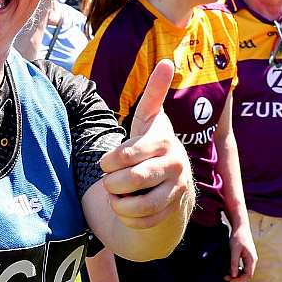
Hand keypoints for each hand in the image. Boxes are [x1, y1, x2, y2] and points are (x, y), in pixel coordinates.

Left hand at [99, 59, 192, 228]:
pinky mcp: (172, 211)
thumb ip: (154, 92)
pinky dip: (127, 217)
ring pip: (137, 204)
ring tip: (117, 194)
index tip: (105, 163)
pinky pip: (142, 220)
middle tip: (109, 179)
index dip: (109, 162)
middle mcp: (175, 164)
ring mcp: (176, 190)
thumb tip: (166, 60)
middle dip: (111, 182)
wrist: (172, 179)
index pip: (127, 155)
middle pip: (129, 181)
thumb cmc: (151, 144)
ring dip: (118, 201)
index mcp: (163, 140)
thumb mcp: (149, 119)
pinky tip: (127, 206)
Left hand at [225, 225, 256, 281]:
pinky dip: (238, 268)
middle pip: (247, 274)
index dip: (239, 279)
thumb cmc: (238, 237)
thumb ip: (234, 262)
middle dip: (237, 277)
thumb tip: (234, 275)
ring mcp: (250, 257)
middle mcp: (253, 260)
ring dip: (237, 273)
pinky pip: (244, 265)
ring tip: (227, 274)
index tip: (229, 280)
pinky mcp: (247, 255)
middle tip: (226, 277)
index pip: (248, 275)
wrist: (241, 226)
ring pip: (246, 270)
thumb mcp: (234, 250)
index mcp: (252, 259)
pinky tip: (231, 268)